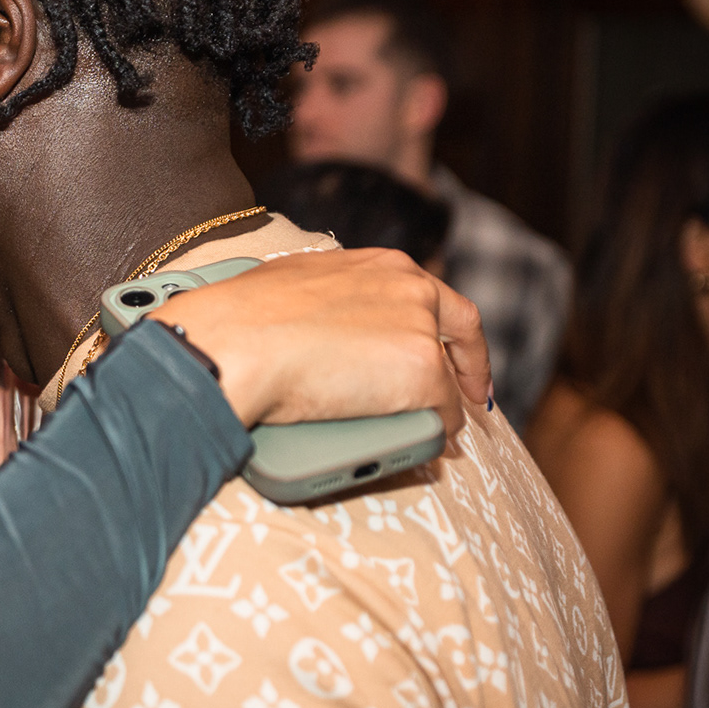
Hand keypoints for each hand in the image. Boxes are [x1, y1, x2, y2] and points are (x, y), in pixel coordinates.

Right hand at [153, 248, 489, 433]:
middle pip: (462, 328)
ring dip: (442, 403)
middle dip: (471, 365)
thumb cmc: (246, 315)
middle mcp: (412, 289)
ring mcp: (419, 330)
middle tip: (470, 395)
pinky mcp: (422, 374)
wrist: (237, 342)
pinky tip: (427, 442)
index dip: (449, 329)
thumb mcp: (300, 281)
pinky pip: (443, 414)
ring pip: (448, 376)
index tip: (448, 351)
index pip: (436, 295)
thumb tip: (331, 318)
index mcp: (384, 265)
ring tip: (432, 428)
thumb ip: (336, 294)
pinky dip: (436, 431)